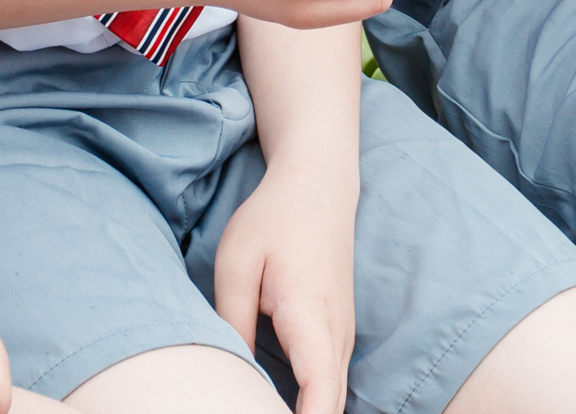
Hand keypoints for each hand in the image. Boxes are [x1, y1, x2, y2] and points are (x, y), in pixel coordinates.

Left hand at [212, 157, 359, 413]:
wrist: (319, 185)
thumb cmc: (273, 219)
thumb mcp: (237, 262)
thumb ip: (233, 321)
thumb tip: (231, 374)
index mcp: (309, 312)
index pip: (319, 386)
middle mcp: (337, 331)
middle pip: (332, 404)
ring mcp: (344, 334)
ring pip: (335, 397)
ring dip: (312, 413)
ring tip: (266, 411)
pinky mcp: (340, 334)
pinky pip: (332, 383)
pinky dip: (317, 404)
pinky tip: (287, 410)